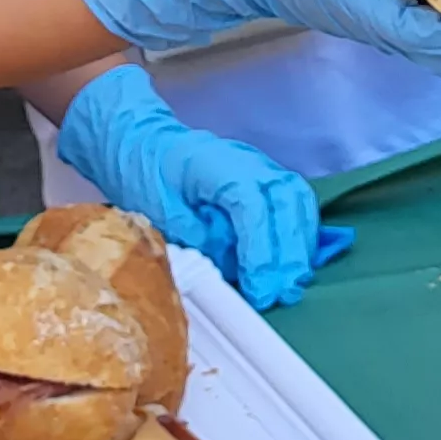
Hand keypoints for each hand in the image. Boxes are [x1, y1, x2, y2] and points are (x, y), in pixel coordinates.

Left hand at [55, 68, 342, 308]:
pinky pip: (295, 202)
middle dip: (287, 254)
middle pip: (286, 200)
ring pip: (297, 199)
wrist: (140, 144)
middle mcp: (246, 160)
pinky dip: (300, 233)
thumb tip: (232, 266)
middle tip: (280, 295)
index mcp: (214, 163)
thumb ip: (198, 238)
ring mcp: (259, 166)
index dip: (260, 249)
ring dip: (300, 245)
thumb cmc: (144, 174)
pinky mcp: (264, 178)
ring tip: (291, 285)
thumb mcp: (159, 212)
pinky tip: (295, 263)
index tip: (258, 287)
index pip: (252, 204)